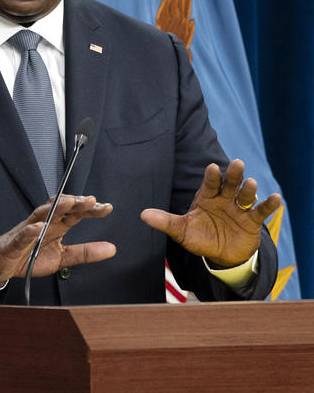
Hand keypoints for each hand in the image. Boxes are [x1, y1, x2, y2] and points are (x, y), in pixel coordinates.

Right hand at [0, 195, 114, 285]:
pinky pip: (22, 234)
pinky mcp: (15, 241)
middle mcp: (43, 223)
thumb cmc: (29, 255)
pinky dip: (30, 230)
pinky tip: (38, 227)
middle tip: (91, 201)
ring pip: (42, 214)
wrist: (1, 264)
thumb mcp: (63, 257)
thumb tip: (111, 248)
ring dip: (55, 207)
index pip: (75, 213)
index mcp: (56, 226)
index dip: (90, 209)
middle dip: (75, 203)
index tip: (106, 208)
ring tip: (69, 203)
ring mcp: (28, 230)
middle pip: (60, 208)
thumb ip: (85, 252)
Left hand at [140, 159, 280, 267]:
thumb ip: (165, 221)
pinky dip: (269, 204)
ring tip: (251, 184)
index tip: (213, 167)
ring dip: (249, 190)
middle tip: (237, 163)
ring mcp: (239, 209)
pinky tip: (276, 197)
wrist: (220, 255)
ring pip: (245, 196)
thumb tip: (142, 215)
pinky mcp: (252, 221)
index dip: (212, 176)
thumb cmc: (199, 237)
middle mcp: (224, 199)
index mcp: (206, 197)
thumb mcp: (181, 231)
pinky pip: (261, 211)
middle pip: (229, 184)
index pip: (209, 184)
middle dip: (233, 175)